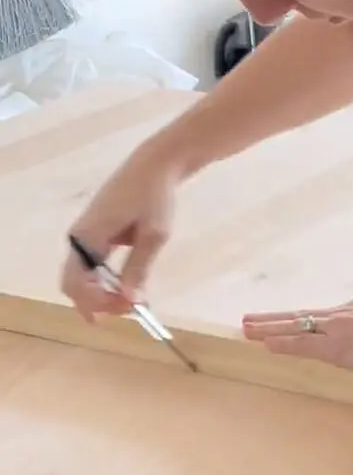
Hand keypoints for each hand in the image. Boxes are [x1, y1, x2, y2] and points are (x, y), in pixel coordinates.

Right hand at [61, 137, 185, 319]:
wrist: (155, 165)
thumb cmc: (156, 197)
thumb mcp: (154, 235)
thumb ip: (139, 268)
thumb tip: (130, 300)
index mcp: (88, 236)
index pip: (77, 283)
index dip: (97, 303)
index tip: (129, 308)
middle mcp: (79, 237)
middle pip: (74, 283)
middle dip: (98, 302)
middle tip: (131, 309)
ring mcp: (85, 234)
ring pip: (82, 276)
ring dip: (101, 293)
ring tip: (132, 299)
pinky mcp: (95, 233)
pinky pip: (91, 265)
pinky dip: (104, 280)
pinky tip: (127, 284)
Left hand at [242, 299, 352, 374]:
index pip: (325, 316)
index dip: (305, 319)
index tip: (290, 319)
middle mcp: (345, 314)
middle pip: (303, 315)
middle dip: (276, 318)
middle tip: (251, 318)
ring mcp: (338, 329)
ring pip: (295, 325)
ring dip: (269, 327)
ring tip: (247, 328)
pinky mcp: (336, 347)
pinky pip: (302, 344)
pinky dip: (282, 343)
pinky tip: (265, 344)